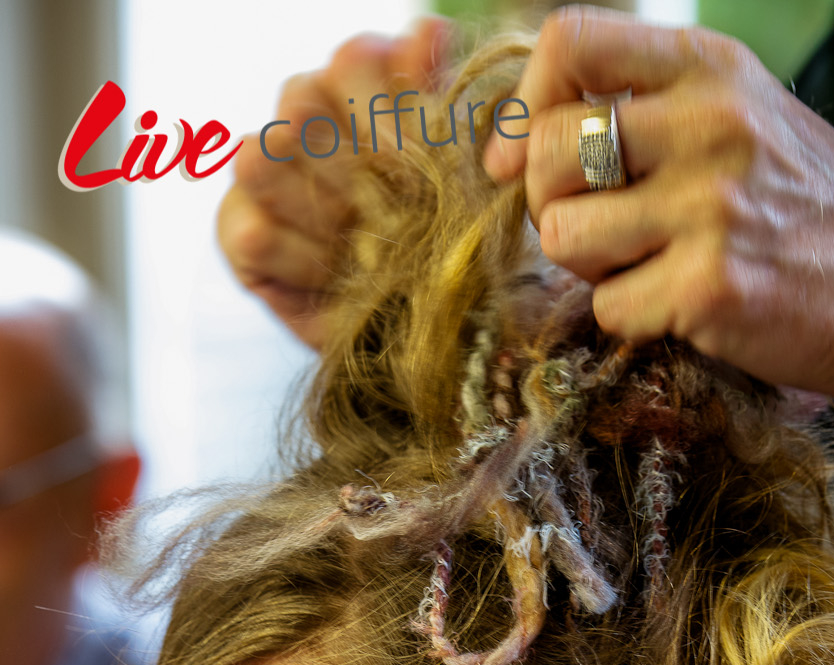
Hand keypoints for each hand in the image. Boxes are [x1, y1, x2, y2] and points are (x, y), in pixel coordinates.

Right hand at [217, 18, 449, 348]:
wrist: (423, 325)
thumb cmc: (445, 241)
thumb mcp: (460, 173)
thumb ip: (439, 99)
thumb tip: (428, 34)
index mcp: (359, 81)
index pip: (353, 62)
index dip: (387, 117)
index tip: (420, 168)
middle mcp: (302, 112)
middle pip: (301, 106)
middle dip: (357, 175)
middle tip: (397, 219)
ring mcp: (259, 167)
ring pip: (262, 160)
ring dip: (326, 218)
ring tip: (368, 252)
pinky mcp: (237, 231)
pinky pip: (253, 231)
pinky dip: (303, 263)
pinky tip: (334, 278)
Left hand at [483, 7, 833, 412]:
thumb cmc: (811, 211)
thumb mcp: (747, 115)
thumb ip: (655, 107)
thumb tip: (526, 140)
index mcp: (712, 67)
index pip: (571, 42)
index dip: (525, 106)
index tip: (519, 158)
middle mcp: (709, 123)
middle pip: (550, 151)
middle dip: (550, 205)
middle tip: (594, 231)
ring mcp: (709, 205)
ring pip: (565, 236)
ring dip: (589, 268)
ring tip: (647, 266)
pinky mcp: (709, 285)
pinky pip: (608, 308)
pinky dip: (631, 319)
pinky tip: (683, 306)